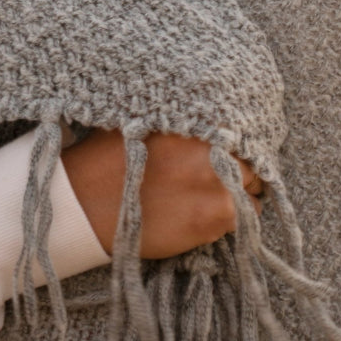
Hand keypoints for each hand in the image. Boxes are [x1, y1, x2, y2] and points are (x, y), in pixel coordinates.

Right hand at [61, 129, 262, 258]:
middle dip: (241, 170)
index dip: (236, 143)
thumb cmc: (108, 159)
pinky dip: (235, 219)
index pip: (239, 130)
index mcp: (196, 121)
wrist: (87, 203)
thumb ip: (180, 123)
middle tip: (224, 178)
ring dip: (241, 194)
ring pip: (254, 191)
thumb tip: (205, 121)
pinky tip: (209, 216)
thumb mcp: (142, 122)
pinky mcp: (214, 218)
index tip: (231, 152)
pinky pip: (246, 219)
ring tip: (215, 199)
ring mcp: (218, 185)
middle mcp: (214, 149)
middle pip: (251, 160)